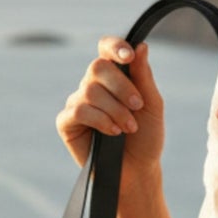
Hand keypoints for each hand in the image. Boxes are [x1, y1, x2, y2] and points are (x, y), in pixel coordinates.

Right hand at [56, 38, 165, 173]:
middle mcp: (92, 86)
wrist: (137, 171)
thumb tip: (141, 46)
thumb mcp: (151, 105)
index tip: (129, 57)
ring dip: (115, 110)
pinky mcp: (66, 123)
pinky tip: (112, 132)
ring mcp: (77, 103)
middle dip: (121, 86)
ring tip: (128, 127)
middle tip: (137, 106)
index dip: (114, 47)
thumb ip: (144, 77)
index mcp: (113, 77)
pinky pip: (79, 110)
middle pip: (97, 67)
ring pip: (90, 91)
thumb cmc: (145, 138)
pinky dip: (100, 120)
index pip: (106, 49)